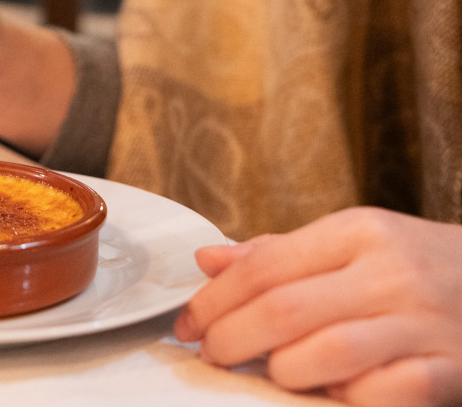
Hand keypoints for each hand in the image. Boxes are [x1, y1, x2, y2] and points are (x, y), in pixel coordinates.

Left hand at [174, 207, 461, 405]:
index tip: (187, 324)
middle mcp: (391, 272)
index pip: (263, 265)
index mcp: (359, 231)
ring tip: (269, 373)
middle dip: (230, 339)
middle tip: (212, 354)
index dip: (212, 300)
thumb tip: (206, 259)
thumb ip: (279, 253)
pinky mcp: (452, 370)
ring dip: (282, 371)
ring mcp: (425, 323)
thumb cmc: (416, 265)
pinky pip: (383, 394)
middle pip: (283, 310)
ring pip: (326, 354)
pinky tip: (333, 393)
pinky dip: (346, 398)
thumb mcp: (354, 242)